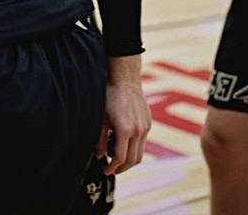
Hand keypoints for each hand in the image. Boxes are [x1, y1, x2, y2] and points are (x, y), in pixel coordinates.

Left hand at [96, 59, 150, 175]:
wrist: (125, 78)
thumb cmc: (110, 95)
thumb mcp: (100, 116)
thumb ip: (99, 138)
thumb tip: (99, 156)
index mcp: (124, 129)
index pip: (121, 158)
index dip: (112, 167)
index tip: (105, 169)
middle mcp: (138, 130)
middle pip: (134, 160)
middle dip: (122, 168)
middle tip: (112, 168)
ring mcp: (145, 126)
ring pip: (140, 153)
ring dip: (129, 159)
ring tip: (116, 156)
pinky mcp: (148, 122)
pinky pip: (143, 141)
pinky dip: (134, 147)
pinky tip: (123, 141)